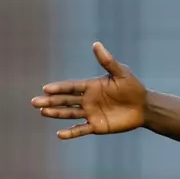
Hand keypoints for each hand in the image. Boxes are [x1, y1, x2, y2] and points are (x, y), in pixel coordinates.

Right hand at [31, 42, 147, 138]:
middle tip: (35, 102)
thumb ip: (107, 61)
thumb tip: (96, 44)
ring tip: (42, 112)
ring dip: (56, 113)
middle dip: (50, 101)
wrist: (144, 107)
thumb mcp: (121, 73)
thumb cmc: (133, 87)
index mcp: (90, 86)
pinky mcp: (97, 126)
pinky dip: (71, 132)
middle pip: (65, 100)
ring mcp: (91, 113)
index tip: (46, 89)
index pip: (70, 87)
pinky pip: (81, 129)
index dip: (58, 88)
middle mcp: (87, 100)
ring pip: (69, 113)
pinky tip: (59, 134)